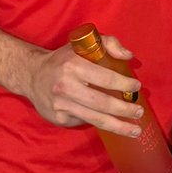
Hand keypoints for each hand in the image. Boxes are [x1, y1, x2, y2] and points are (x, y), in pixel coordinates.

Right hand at [24, 35, 143, 135]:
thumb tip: (129, 56)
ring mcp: (61, 106)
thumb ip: (109, 43)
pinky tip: (111, 123)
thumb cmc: (64, 59)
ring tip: (135, 130)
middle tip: (139, 111)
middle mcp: (66, 87)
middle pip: (102, 103)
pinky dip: (99, 122)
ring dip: (118, 126)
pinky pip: (84, 122)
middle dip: (125, 110)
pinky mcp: (58, 118)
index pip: (105, 78)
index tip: (136, 87)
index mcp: (73, 66)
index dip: (123, 84)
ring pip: (95, 119)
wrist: (32, 75)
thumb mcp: (83, 44)